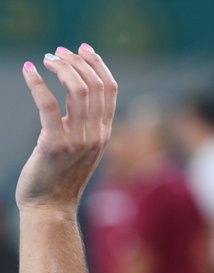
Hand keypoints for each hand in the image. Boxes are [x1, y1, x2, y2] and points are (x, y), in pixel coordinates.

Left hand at [16, 44, 117, 214]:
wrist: (51, 207)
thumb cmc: (61, 176)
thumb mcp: (83, 148)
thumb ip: (85, 123)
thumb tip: (75, 93)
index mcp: (105, 132)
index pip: (110, 89)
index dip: (98, 64)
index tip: (83, 48)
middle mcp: (97, 134)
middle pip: (95, 85)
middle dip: (77, 61)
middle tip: (58, 51)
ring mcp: (78, 140)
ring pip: (77, 91)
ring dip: (61, 68)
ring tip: (45, 58)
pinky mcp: (54, 144)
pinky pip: (49, 106)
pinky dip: (37, 84)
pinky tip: (28, 71)